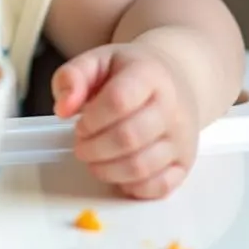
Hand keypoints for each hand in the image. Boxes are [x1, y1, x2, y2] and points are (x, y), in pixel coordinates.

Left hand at [51, 43, 199, 198]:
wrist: (175, 78)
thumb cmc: (129, 72)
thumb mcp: (97, 61)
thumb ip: (72, 78)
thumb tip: (62, 108)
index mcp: (148, 74)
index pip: (118, 101)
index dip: (91, 119)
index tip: (79, 124)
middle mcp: (172, 107)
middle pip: (128, 138)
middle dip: (93, 148)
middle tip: (81, 145)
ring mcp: (182, 137)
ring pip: (141, 167)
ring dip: (107, 170)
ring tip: (94, 158)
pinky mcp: (186, 162)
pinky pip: (159, 187)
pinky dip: (131, 187)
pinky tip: (117, 173)